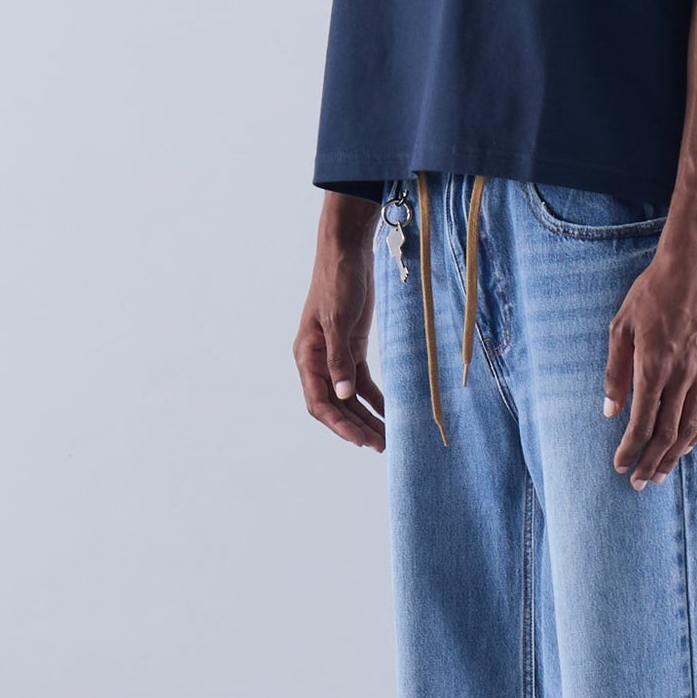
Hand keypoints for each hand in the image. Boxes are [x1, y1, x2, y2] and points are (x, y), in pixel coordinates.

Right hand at [294, 196, 385, 451]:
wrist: (347, 251)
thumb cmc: (338, 281)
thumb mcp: (339, 319)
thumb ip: (340, 358)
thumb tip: (342, 395)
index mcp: (307, 356)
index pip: (319, 402)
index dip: (339, 424)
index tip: (361, 440)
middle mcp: (318, 361)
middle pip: (335, 405)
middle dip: (356, 427)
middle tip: (381, 446)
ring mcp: (335, 355)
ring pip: (349, 397)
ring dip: (366, 417)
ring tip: (387, 438)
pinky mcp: (352, 347)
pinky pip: (361, 382)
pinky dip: (374, 398)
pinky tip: (390, 412)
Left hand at [603, 241, 696, 488]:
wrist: (695, 267)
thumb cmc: (653, 292)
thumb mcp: (621, 327)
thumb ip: (616, 372)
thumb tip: (611, 410)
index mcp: (654, 365)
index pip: (642, 421)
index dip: (630, 448)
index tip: (620, 465)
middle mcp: (682, 374)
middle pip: (667, 431)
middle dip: (650, 461)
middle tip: (638, 482)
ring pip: (691, 426)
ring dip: (675, 454)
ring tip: (661, 474)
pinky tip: (688, 446)